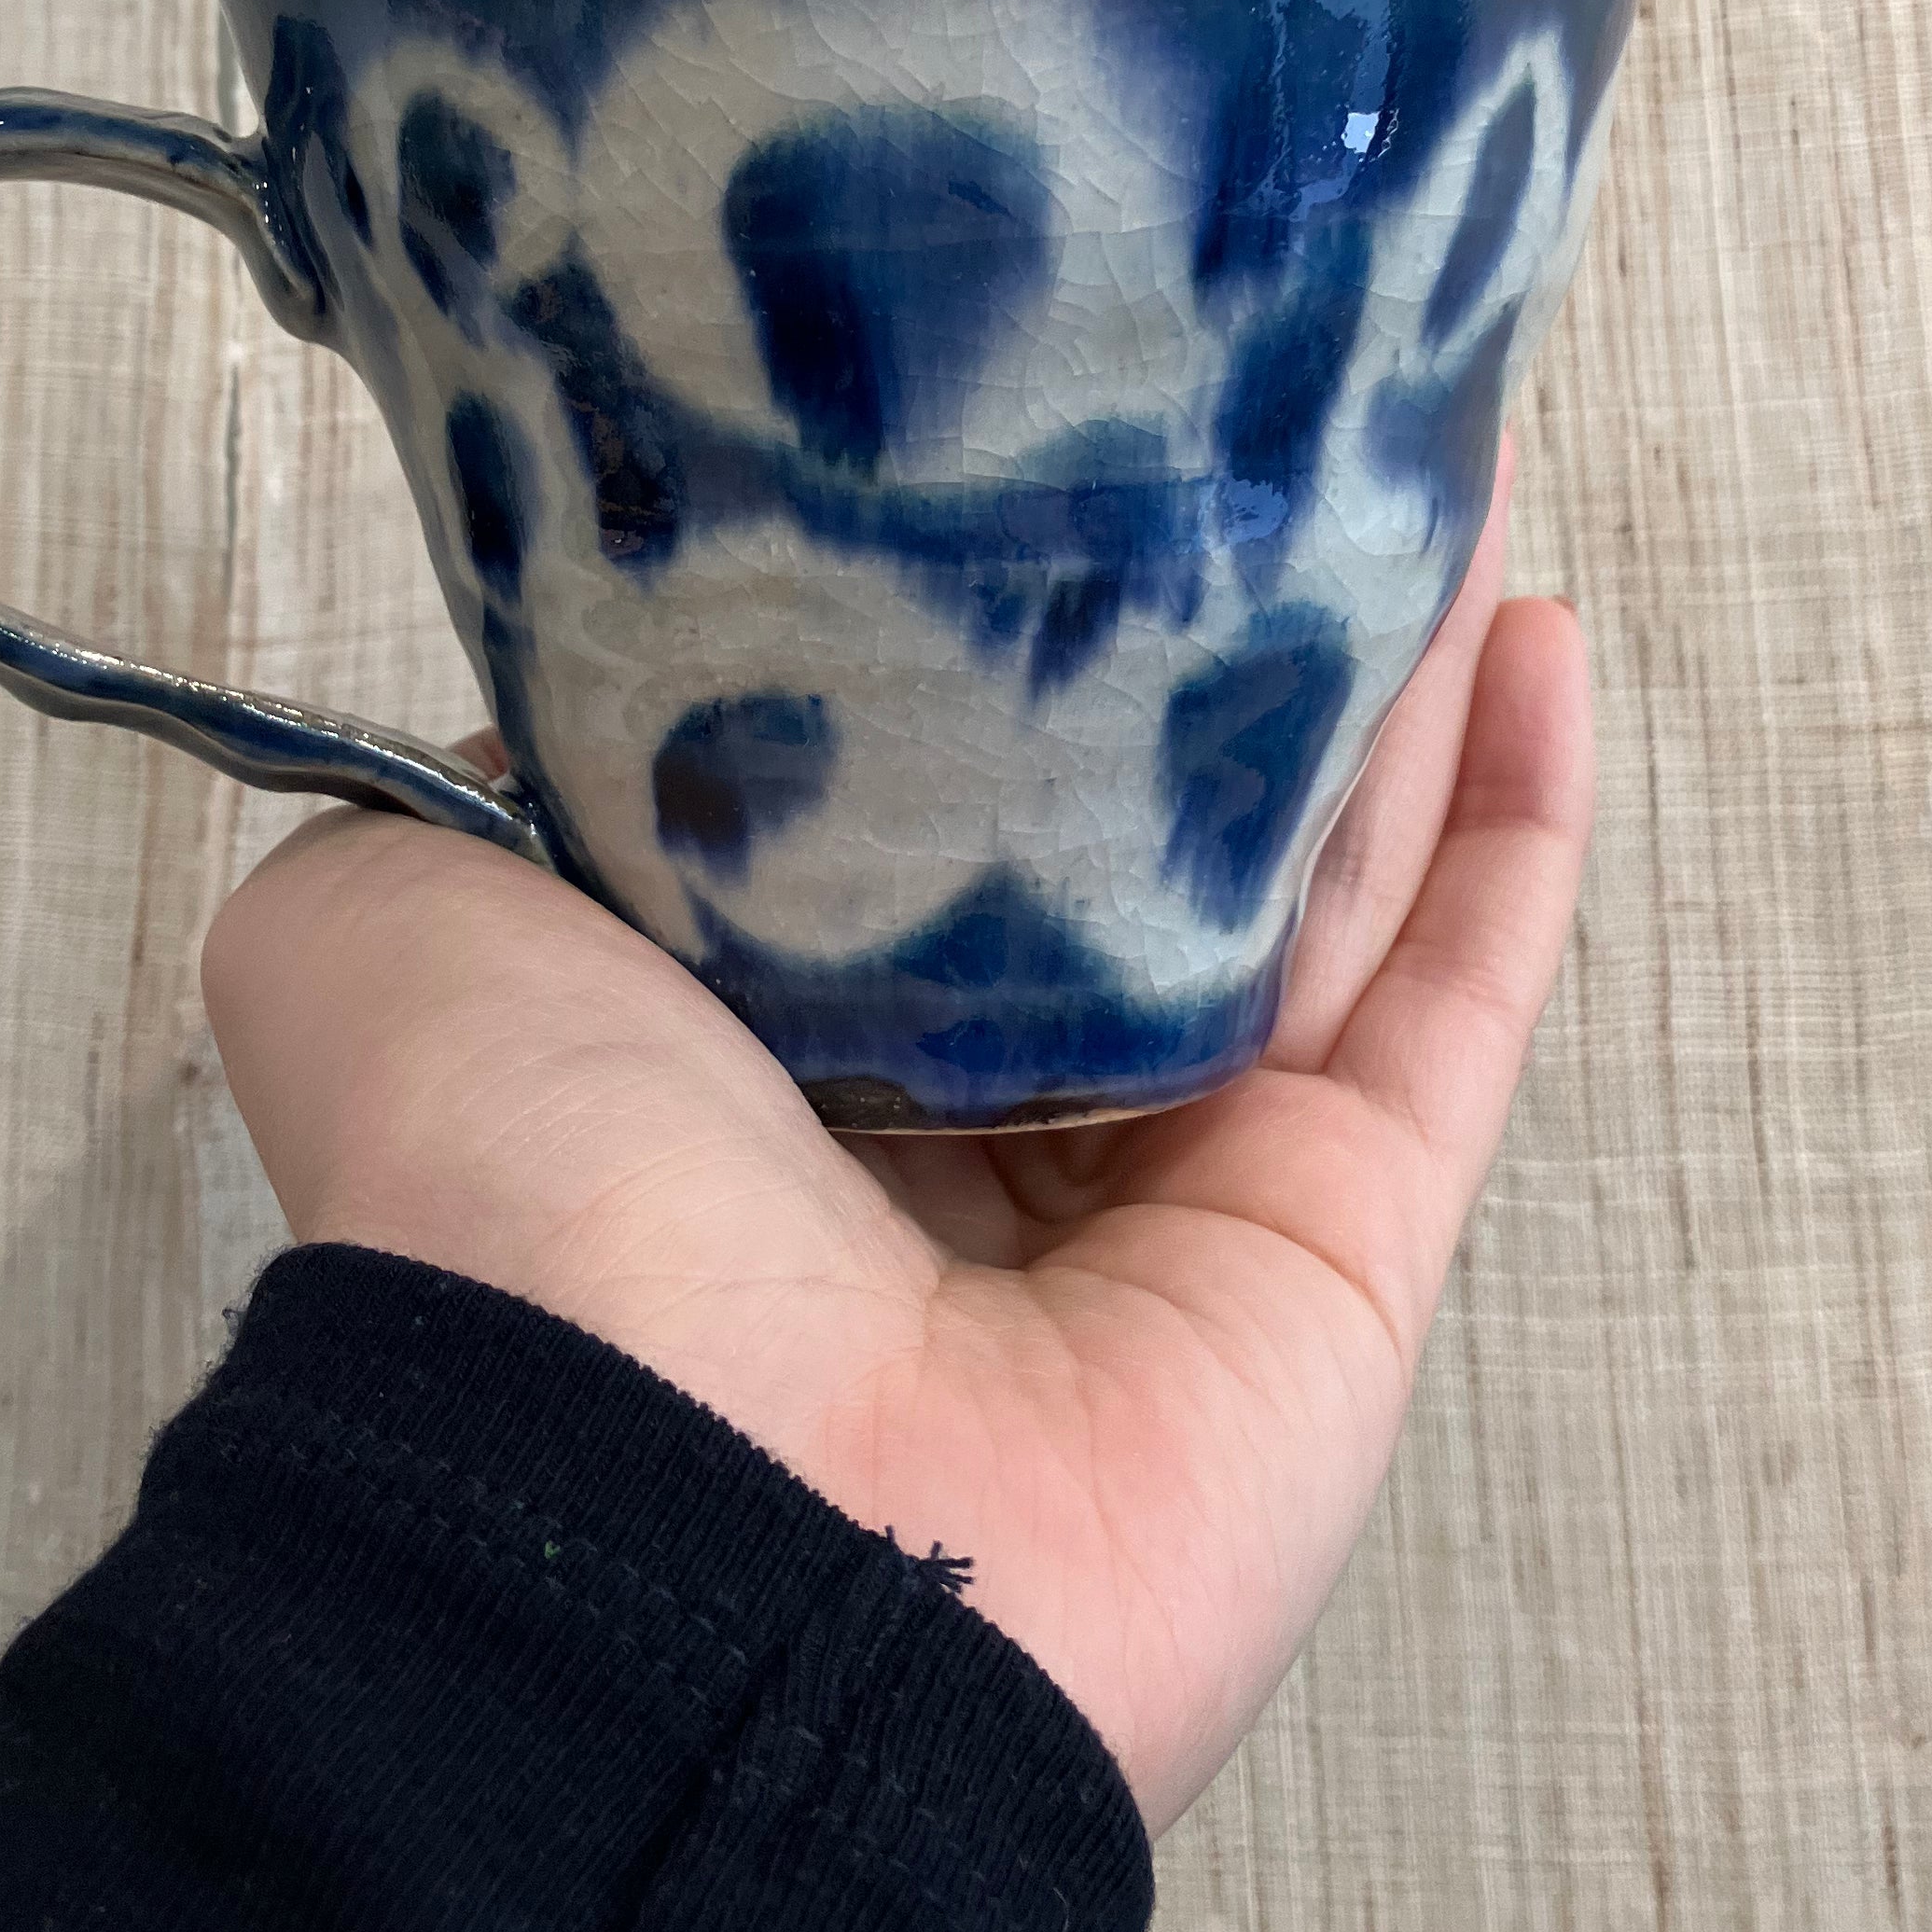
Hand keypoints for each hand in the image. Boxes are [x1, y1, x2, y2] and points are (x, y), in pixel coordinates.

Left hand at [201, 440, 1592, 1832]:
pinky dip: (1515, 823)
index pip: (927, 803)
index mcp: (768, 1047)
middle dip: (1226, 639)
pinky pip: (1457, 1000)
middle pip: (1156, 831)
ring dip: (1395, 676)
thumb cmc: (516, 1194)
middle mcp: (977, 1116)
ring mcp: (1179, 1185)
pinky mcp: (1338, 1239)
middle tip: (1288, 430)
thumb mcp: (394, 916)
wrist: (673, 1502)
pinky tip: (1537, 638)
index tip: (1049, 449)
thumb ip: (482, 791)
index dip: (998, 631)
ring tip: (1435, 458)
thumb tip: (572, 690)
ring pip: (1326, 878)